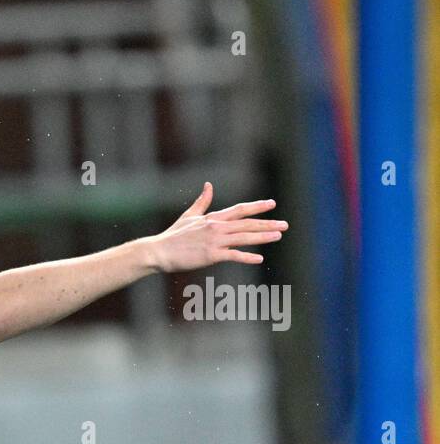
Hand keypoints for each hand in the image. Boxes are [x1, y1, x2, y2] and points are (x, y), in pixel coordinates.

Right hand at [146, 182, 287, 272]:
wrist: (159, 251)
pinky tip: (259, 258)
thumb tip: (208, 185)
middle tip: (285, 225)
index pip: (240, 210)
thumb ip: (202, 201)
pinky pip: (233, 255)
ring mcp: (214, 241)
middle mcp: (216, 227)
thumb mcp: (189, 215)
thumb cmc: (172, 236)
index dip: (257, 206)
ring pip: (244, 237)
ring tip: (278, 235)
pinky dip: (247, 256)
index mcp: (212, 218)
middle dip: (267, 223)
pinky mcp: (210, 255)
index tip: (271, 204)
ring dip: (263, 236)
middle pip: (247, 223)